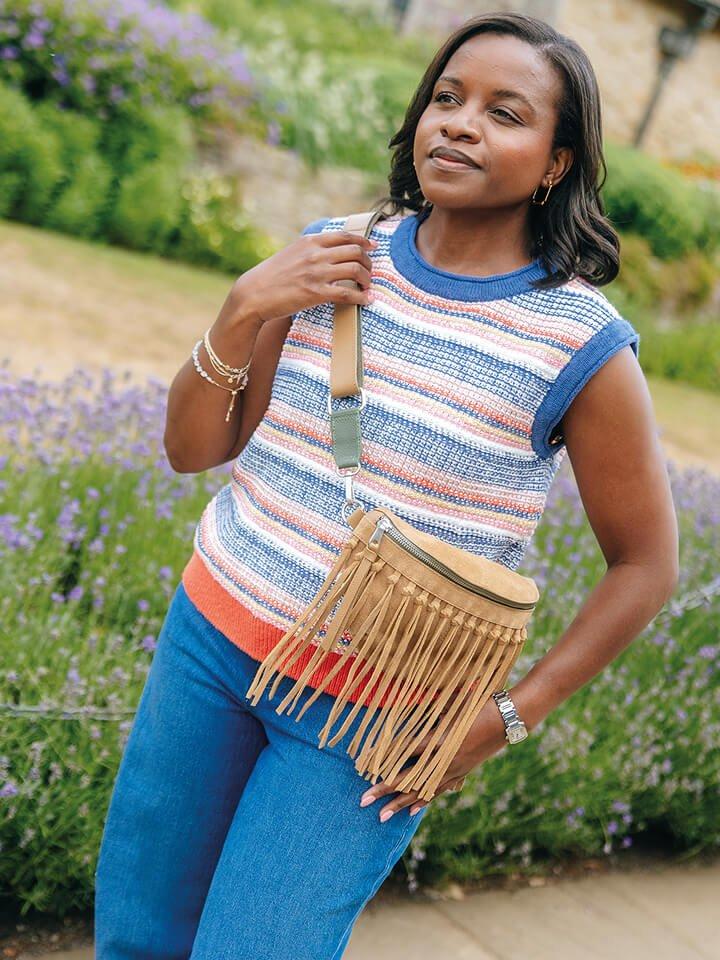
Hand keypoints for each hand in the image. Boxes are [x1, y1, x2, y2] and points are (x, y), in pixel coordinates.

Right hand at [230, 230, 377, 326]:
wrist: (254, 293)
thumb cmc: (272, 276)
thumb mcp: (291, 253)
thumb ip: (311, 250)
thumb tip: (329, 251)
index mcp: (310, 242)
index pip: (345, 236)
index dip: (364, 241)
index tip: (373, 247)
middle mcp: (315, 254)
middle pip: (355, 252)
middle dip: (368, 262)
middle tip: (369, 272)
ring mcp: (316, 273)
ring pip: (355, 270)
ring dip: (367, 279)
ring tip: (367, 286)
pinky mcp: (316, 293)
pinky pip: (348, 293)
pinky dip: (362, 297)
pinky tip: (367, 300)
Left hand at [359, 696, 508, 820]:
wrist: (509, 717)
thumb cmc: (479, 701)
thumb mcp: (452, 702)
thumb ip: (430, 709)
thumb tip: (408, 703)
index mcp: (439, 739)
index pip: (403, 752)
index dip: (382, 760)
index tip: (362, 768)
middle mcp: (444, 759)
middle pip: (408, 779)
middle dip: (384, 791)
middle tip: (362, 801)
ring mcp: (454, 769)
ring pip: (422, 791)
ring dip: (400, 804)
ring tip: (382, 816)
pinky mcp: (462, 771)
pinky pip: (439, 790)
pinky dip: (424, 800)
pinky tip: (413, 810)